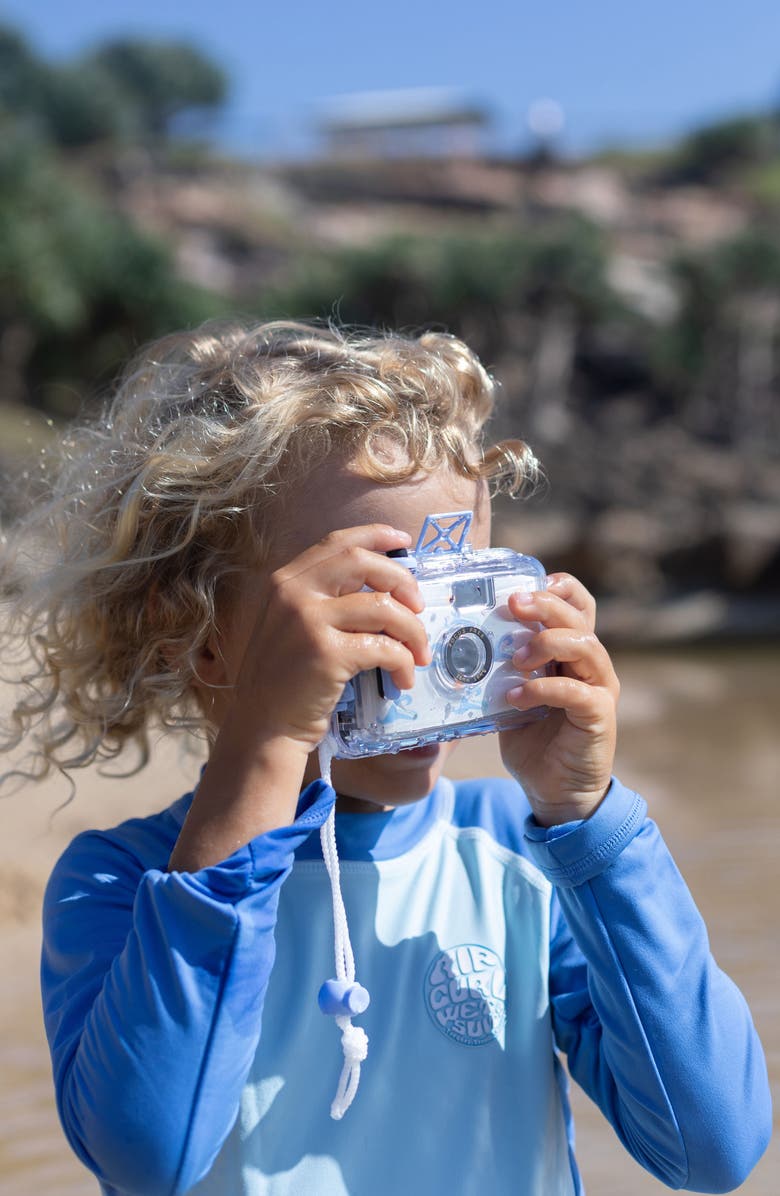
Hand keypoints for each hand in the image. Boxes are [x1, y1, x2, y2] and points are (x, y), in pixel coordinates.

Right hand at [230, 524, 431, 754]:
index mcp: (285, 581)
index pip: (337, 543)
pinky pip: (383, 646)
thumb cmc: (285, 680)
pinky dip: (402, 662)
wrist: (264, 726)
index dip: (376, 536)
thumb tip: (385, 587)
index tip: (404, 541)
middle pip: (362, 562)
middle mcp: (293, 593)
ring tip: (418, 654)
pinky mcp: (326, 653)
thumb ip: (323, 600)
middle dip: (402, 579)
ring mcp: (308, 621)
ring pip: (382, 607)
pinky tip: (402, 678)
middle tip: (419, 606)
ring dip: (412, 630)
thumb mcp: (291, 626)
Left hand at [498, 573, 619, 826]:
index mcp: (571, 653)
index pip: (577, 605)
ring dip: (547, 643)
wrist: (554, 792)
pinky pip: (576, 692)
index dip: (559, 588)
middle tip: (513, 605)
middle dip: (545, 605)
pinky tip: (515, 697)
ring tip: (514, 658)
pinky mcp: (599, 716)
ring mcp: (600, 689)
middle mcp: (591, 665)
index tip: (526, 584)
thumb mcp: (511, 697)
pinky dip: (542, 689)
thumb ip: (500, 671)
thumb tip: (458, 644)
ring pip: (585, 646)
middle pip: (578, 617)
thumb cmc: (533, 741)